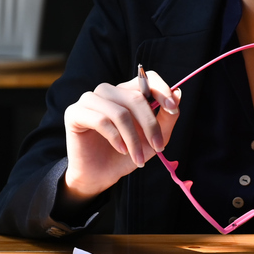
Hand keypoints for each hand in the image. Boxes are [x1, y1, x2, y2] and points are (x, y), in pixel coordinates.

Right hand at [62, 71, 180, 203]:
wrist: (99, 176)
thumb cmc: (125, 155)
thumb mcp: (153, 139)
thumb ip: (166, 118)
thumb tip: (178, 93)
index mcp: (125, 92)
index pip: (145, 77)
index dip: (161, 89)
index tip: (172, 108)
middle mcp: (107, 91)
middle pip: (135, 97)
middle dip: (150, 125)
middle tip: (158, 147)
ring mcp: (89, 100)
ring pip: (119, 112)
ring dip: (133, 138)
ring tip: (138, 158)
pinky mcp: (75, 113)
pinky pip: (101, 120)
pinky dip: (116, 138)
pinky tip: (121, 150)